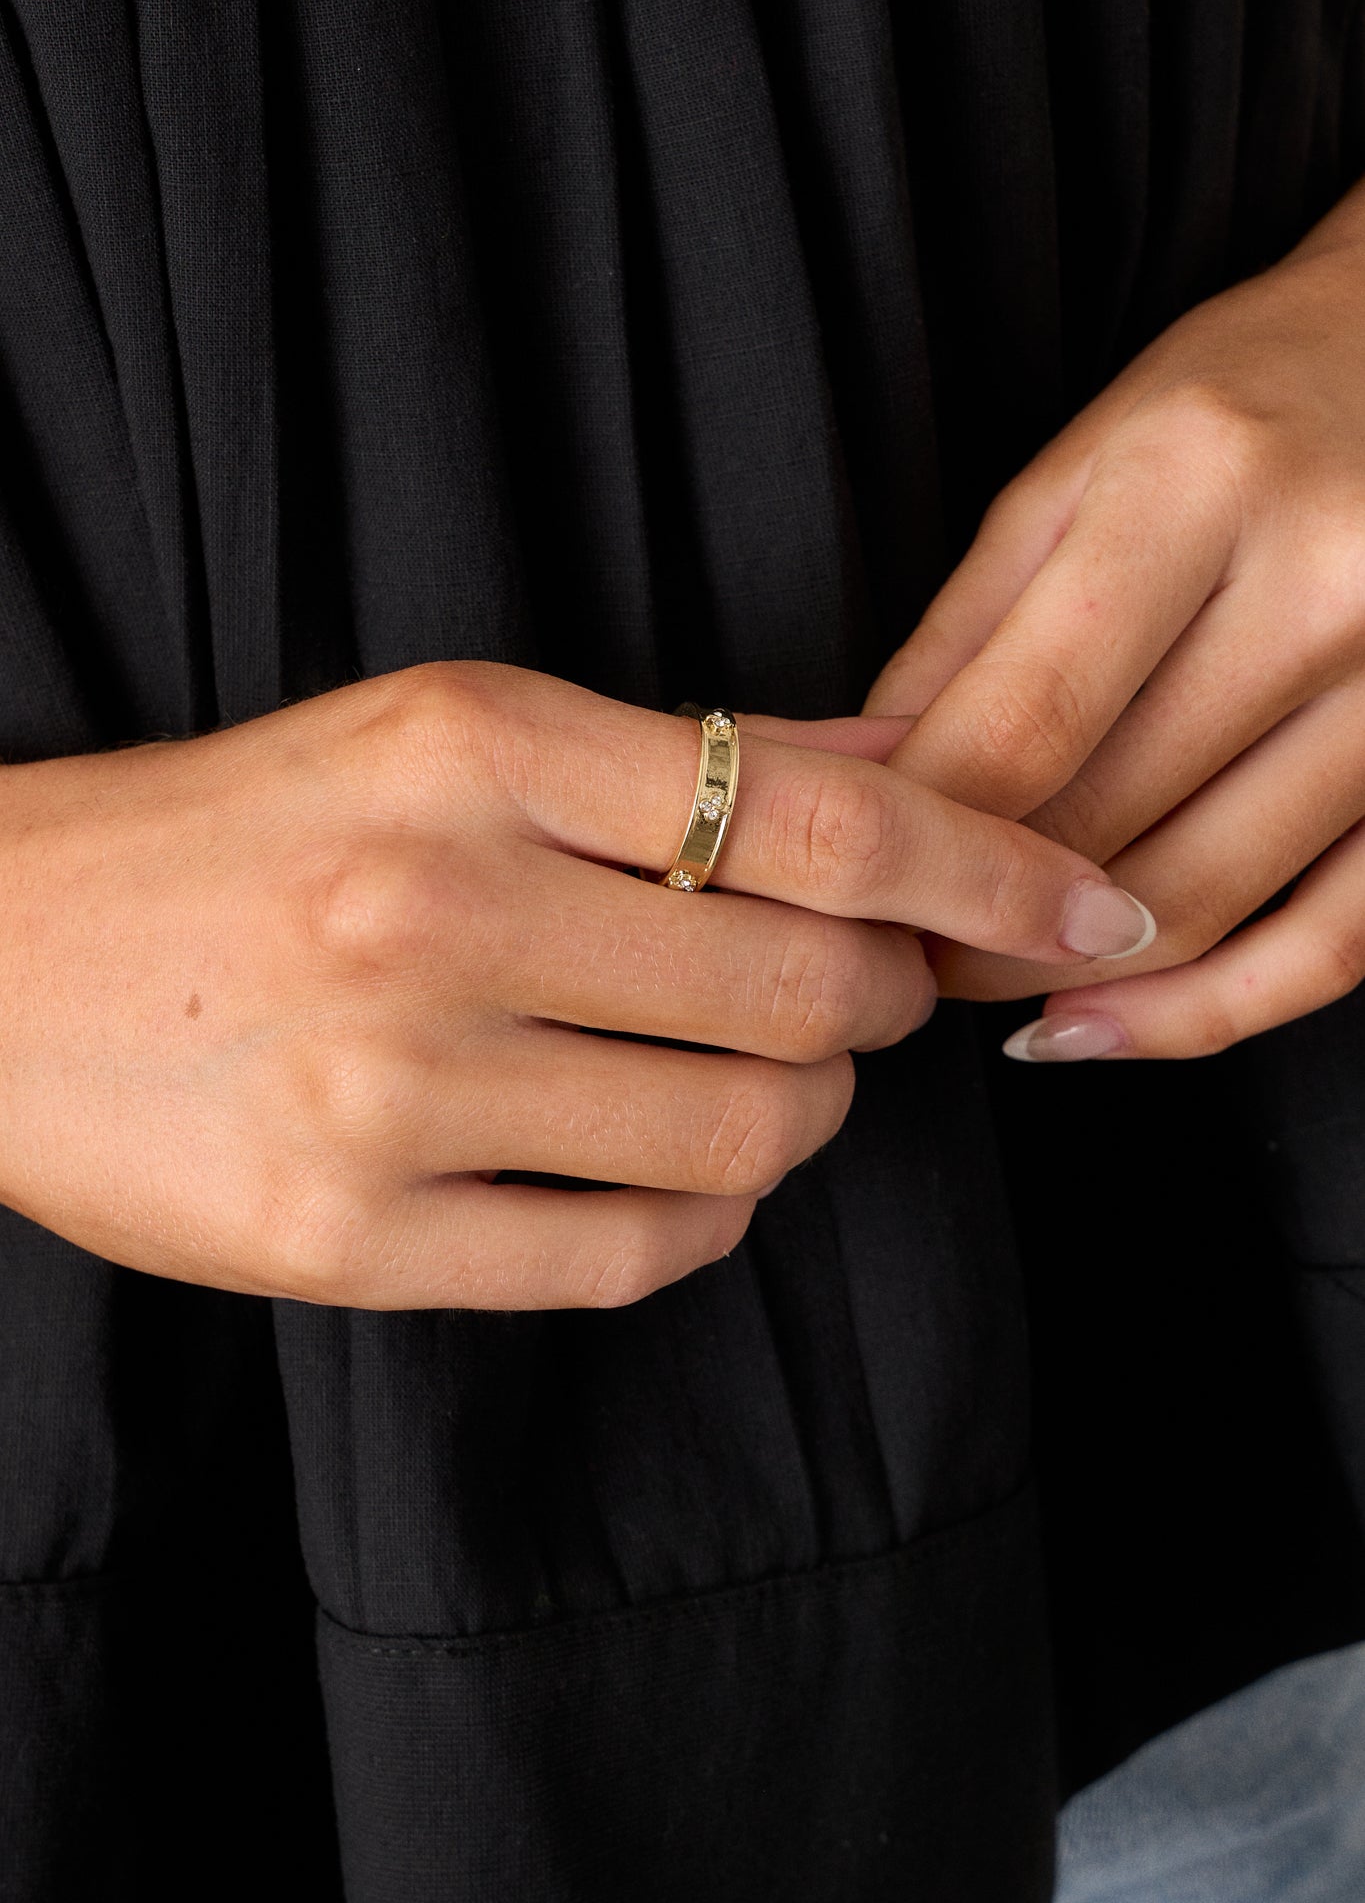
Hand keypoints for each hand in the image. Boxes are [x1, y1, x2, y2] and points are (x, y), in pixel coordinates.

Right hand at [0, 662, 1146, 1307]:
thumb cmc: (245, 833)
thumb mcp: (449, 732)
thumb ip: (695, 758)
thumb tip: (915, 775)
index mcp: (474, 747)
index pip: (814, 818)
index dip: (994, 868)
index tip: (1093, 902)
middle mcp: (436, 910)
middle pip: (810, 994)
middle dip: (879, 1004)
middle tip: (854, 993)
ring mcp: (389, 1088)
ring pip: (742, 1143)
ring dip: (797, 1118)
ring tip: (749, 1080)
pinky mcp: (344, 1237)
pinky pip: (630, 1258)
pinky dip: (698, 1220)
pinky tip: (666, 1171)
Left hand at [866, 177, 1364, 1060]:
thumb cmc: (1246, 405)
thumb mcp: (1082, 470)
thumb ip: (968, 628)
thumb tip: (861, 780)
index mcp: (1201, 479)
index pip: (1026, 721)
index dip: (920, 833)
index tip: (852, 878)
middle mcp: (1328, 584)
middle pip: (1111, 823)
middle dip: (975, 913)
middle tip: (894, 944)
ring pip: (1210, 899)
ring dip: (1068, 975)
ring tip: (975, 977)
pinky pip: (1338, 943)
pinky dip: (1211, 1010)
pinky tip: (1105, 1025)